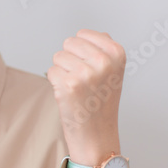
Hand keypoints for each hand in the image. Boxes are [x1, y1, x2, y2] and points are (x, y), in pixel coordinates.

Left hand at [45, 29, 124, 161]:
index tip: (91, 68)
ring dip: (63, 72)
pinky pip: (51, 71)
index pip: (83, 34)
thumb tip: (84, 34)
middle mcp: (103, 61)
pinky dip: (56, 83)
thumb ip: (102, 49)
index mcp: (117, 53)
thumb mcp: (113, 70)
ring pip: (58, 56)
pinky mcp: (69, 85)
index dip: (81, 51)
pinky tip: (70, 95)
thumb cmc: (101, 102)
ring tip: (77, 88)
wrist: (97, 133)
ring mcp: (86, 73)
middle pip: (69, 43)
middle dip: (70, 60)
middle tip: (82, 80)